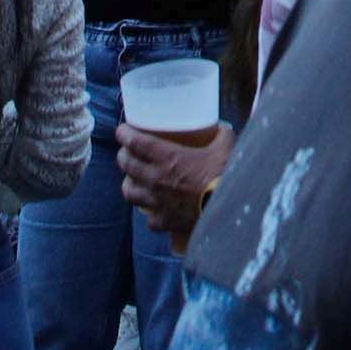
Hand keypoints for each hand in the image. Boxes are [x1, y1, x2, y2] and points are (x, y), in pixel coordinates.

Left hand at [118, 120, 230, 241]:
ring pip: (129, 192)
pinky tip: (155, 208)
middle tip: (126, 151)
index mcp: (168, 157)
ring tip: (133, 179)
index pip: (136, 142)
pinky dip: (150, 211)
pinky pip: (148, 217)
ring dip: (129, 183)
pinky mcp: (164, 221)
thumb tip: (219, 128)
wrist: (227, 209)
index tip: (122, 130)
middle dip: (123, 155)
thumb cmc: (225, 175)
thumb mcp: (225, 145)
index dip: (124, 134)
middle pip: (127, 165)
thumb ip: (220, 134)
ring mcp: (157, 202)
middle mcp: (156, 179)